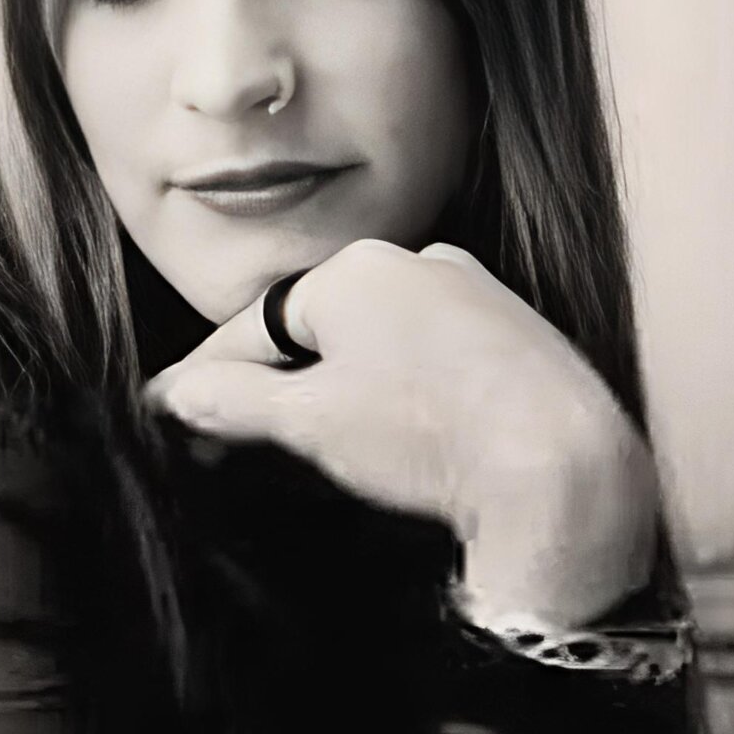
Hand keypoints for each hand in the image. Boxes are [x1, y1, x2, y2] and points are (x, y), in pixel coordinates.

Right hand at [144, 239, 656, 627]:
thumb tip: (179, 394)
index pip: (253, 325)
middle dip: (268, 386)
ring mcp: (474, 296)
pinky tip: (389, 438)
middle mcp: (418, 263)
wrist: (564, 470)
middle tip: (225, 445)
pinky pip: (427, 357)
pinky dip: (392, 391)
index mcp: (355, 268)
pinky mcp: (516, 337)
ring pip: (373, 342)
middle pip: (313, 328)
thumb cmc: (431, 436)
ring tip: (304, 447)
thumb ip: (233, 401)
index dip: (204, 376)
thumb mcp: (311, 423)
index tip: (169, 410)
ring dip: (331, 389)